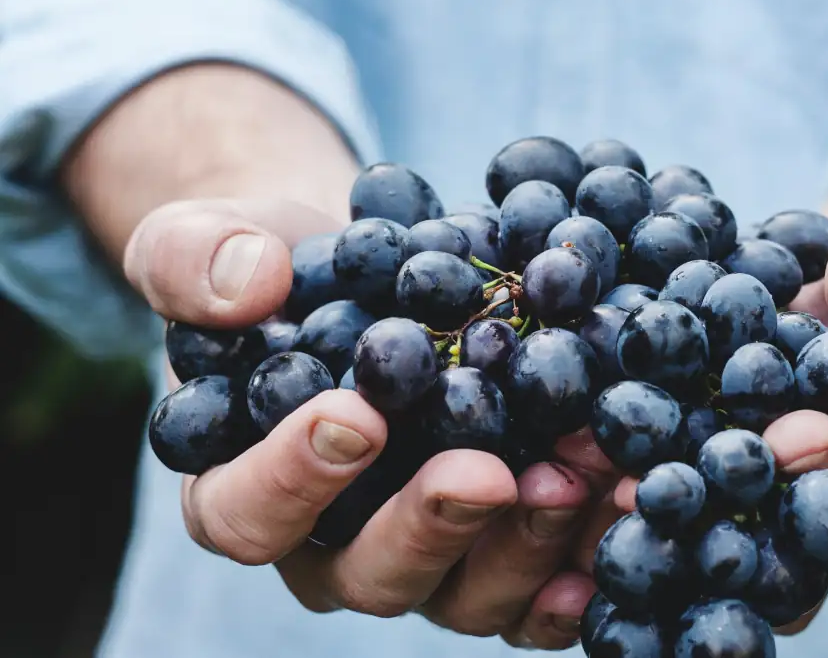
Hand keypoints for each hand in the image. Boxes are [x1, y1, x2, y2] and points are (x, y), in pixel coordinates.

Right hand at [125, 198, 618, 649]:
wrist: (367, 275)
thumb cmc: (275, 269)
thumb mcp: (209, 240)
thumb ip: (195, 259)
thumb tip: (247, 283)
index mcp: (243, 490)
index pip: (246, 514)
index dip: (293, 480)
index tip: (357, 416)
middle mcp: (334, 546)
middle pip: (371, 574)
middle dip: (433, 526)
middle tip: (488, 472)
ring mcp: (425, 557)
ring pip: (467, 593)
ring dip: (528, 542)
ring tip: (583, 473)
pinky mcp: (497, 549)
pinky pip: (539, 588)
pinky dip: (584, 563)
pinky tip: (625, 515)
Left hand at [602, 235, 827, 632]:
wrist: (815, 305)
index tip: (794, 433)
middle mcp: (805, 542)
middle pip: (770, 567)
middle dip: (713, 524)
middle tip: (654, 487)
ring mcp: (734, 533)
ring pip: (690, 558)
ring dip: (633, 524)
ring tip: (581, 477)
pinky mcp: (672, 509)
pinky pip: (635, 521)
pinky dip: (590, 497)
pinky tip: (545, 465)